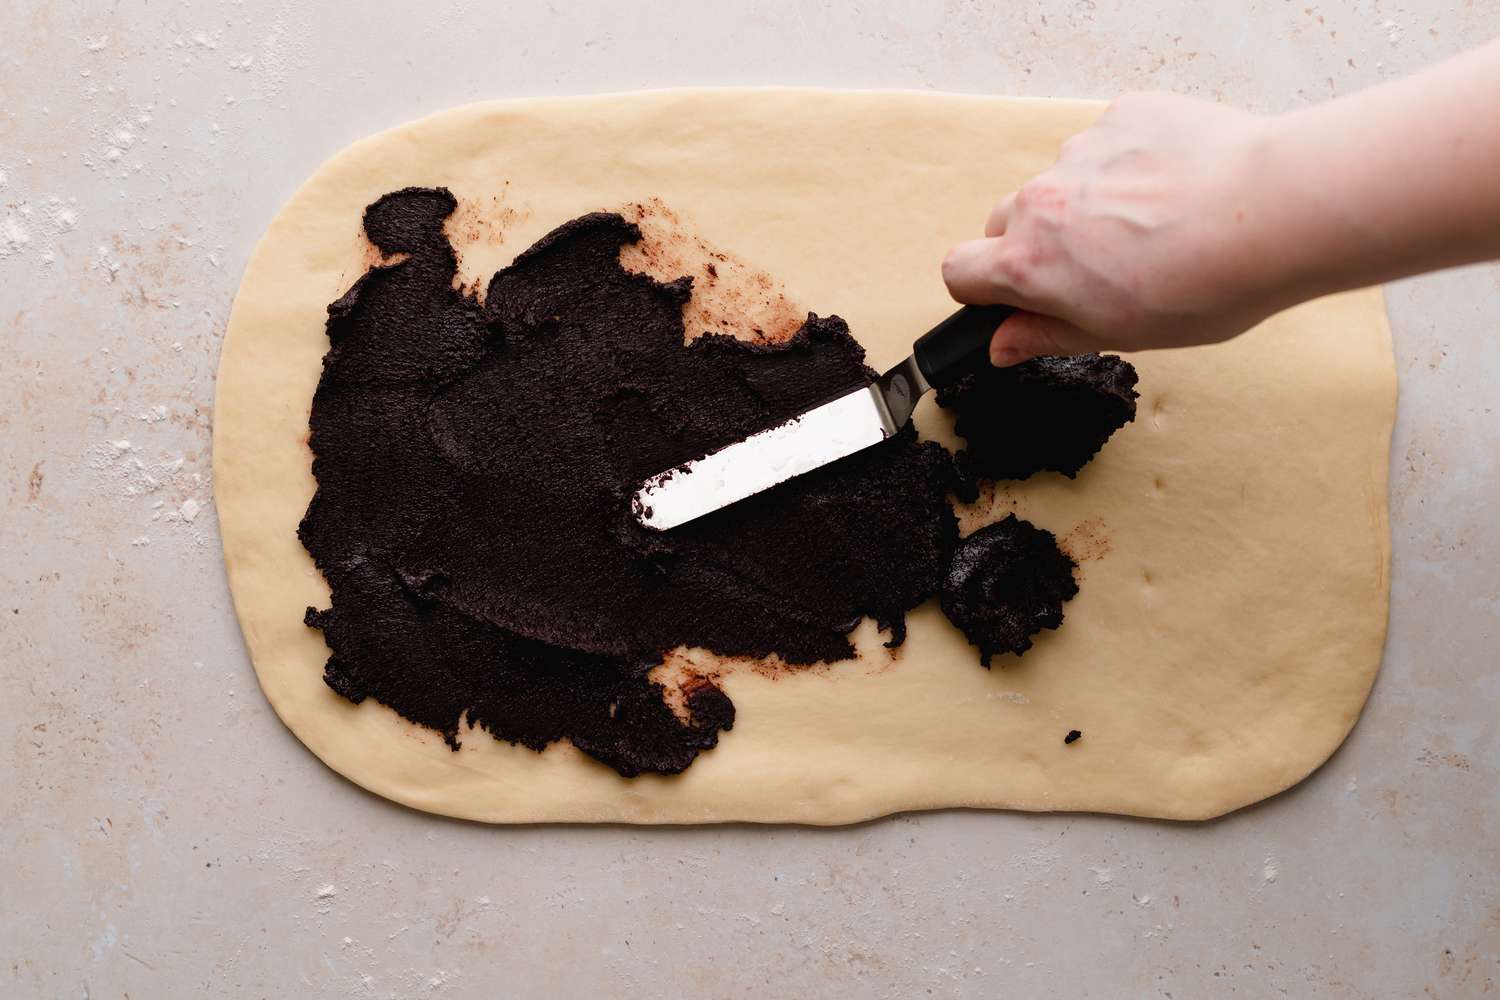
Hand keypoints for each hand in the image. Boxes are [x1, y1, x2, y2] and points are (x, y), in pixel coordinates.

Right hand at [942, 92, 1288, 365]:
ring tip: (1153, 223)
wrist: (1273, 213)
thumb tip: (1002, 344)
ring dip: (1086, 201)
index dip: (981, 287)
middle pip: (1005, 221)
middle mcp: (1040, 200)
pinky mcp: (1124, 115)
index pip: (960, 270)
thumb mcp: (1118, 334)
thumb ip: (1046, 334)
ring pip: (1060, 180)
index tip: (1012, 295)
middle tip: (1096, 266)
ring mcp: (1081, 151)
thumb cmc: (1205, 284)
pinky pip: (1108, 142)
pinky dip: (1128, 163)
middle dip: (1034, 243)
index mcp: (1029, 262)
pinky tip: (1175, 186)